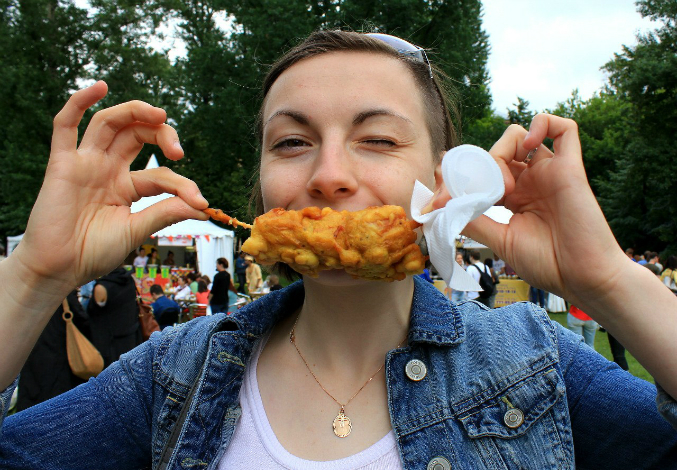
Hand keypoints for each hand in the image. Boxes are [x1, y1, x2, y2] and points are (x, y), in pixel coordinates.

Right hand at [12, 81, 208, 290]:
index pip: (160, 173)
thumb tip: (202, 206)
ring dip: (134, 111)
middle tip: (178, 150)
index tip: (201, 202)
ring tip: (159, 113)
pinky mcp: (62, 163)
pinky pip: (65, 126)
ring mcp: (85, 163)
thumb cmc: (93, 252)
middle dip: (161, 133)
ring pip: (109, 123)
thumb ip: (165, 212)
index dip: (183, 185)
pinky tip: (100, 87)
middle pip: (136, 134)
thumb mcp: (136, 230)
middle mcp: (107, 169)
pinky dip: (79, 102)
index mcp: (126, 186)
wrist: (58, 269)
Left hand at [432, 114, 628, 306]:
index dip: (459, 179)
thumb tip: (444, 205)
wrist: (582, 278)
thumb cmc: (547, 263)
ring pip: (519, 135)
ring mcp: (548, 172)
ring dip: (502, 150)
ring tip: (505, 186)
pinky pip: (563, 127)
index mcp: (512, 197)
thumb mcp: (501, 240)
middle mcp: (529, 181)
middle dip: (477, 168)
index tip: (437, 200)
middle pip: (495, 152)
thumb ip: (475, 220)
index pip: (480, 172)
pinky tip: (529, 145)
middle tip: (477, 197)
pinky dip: (541, 124)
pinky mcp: (570, 167)